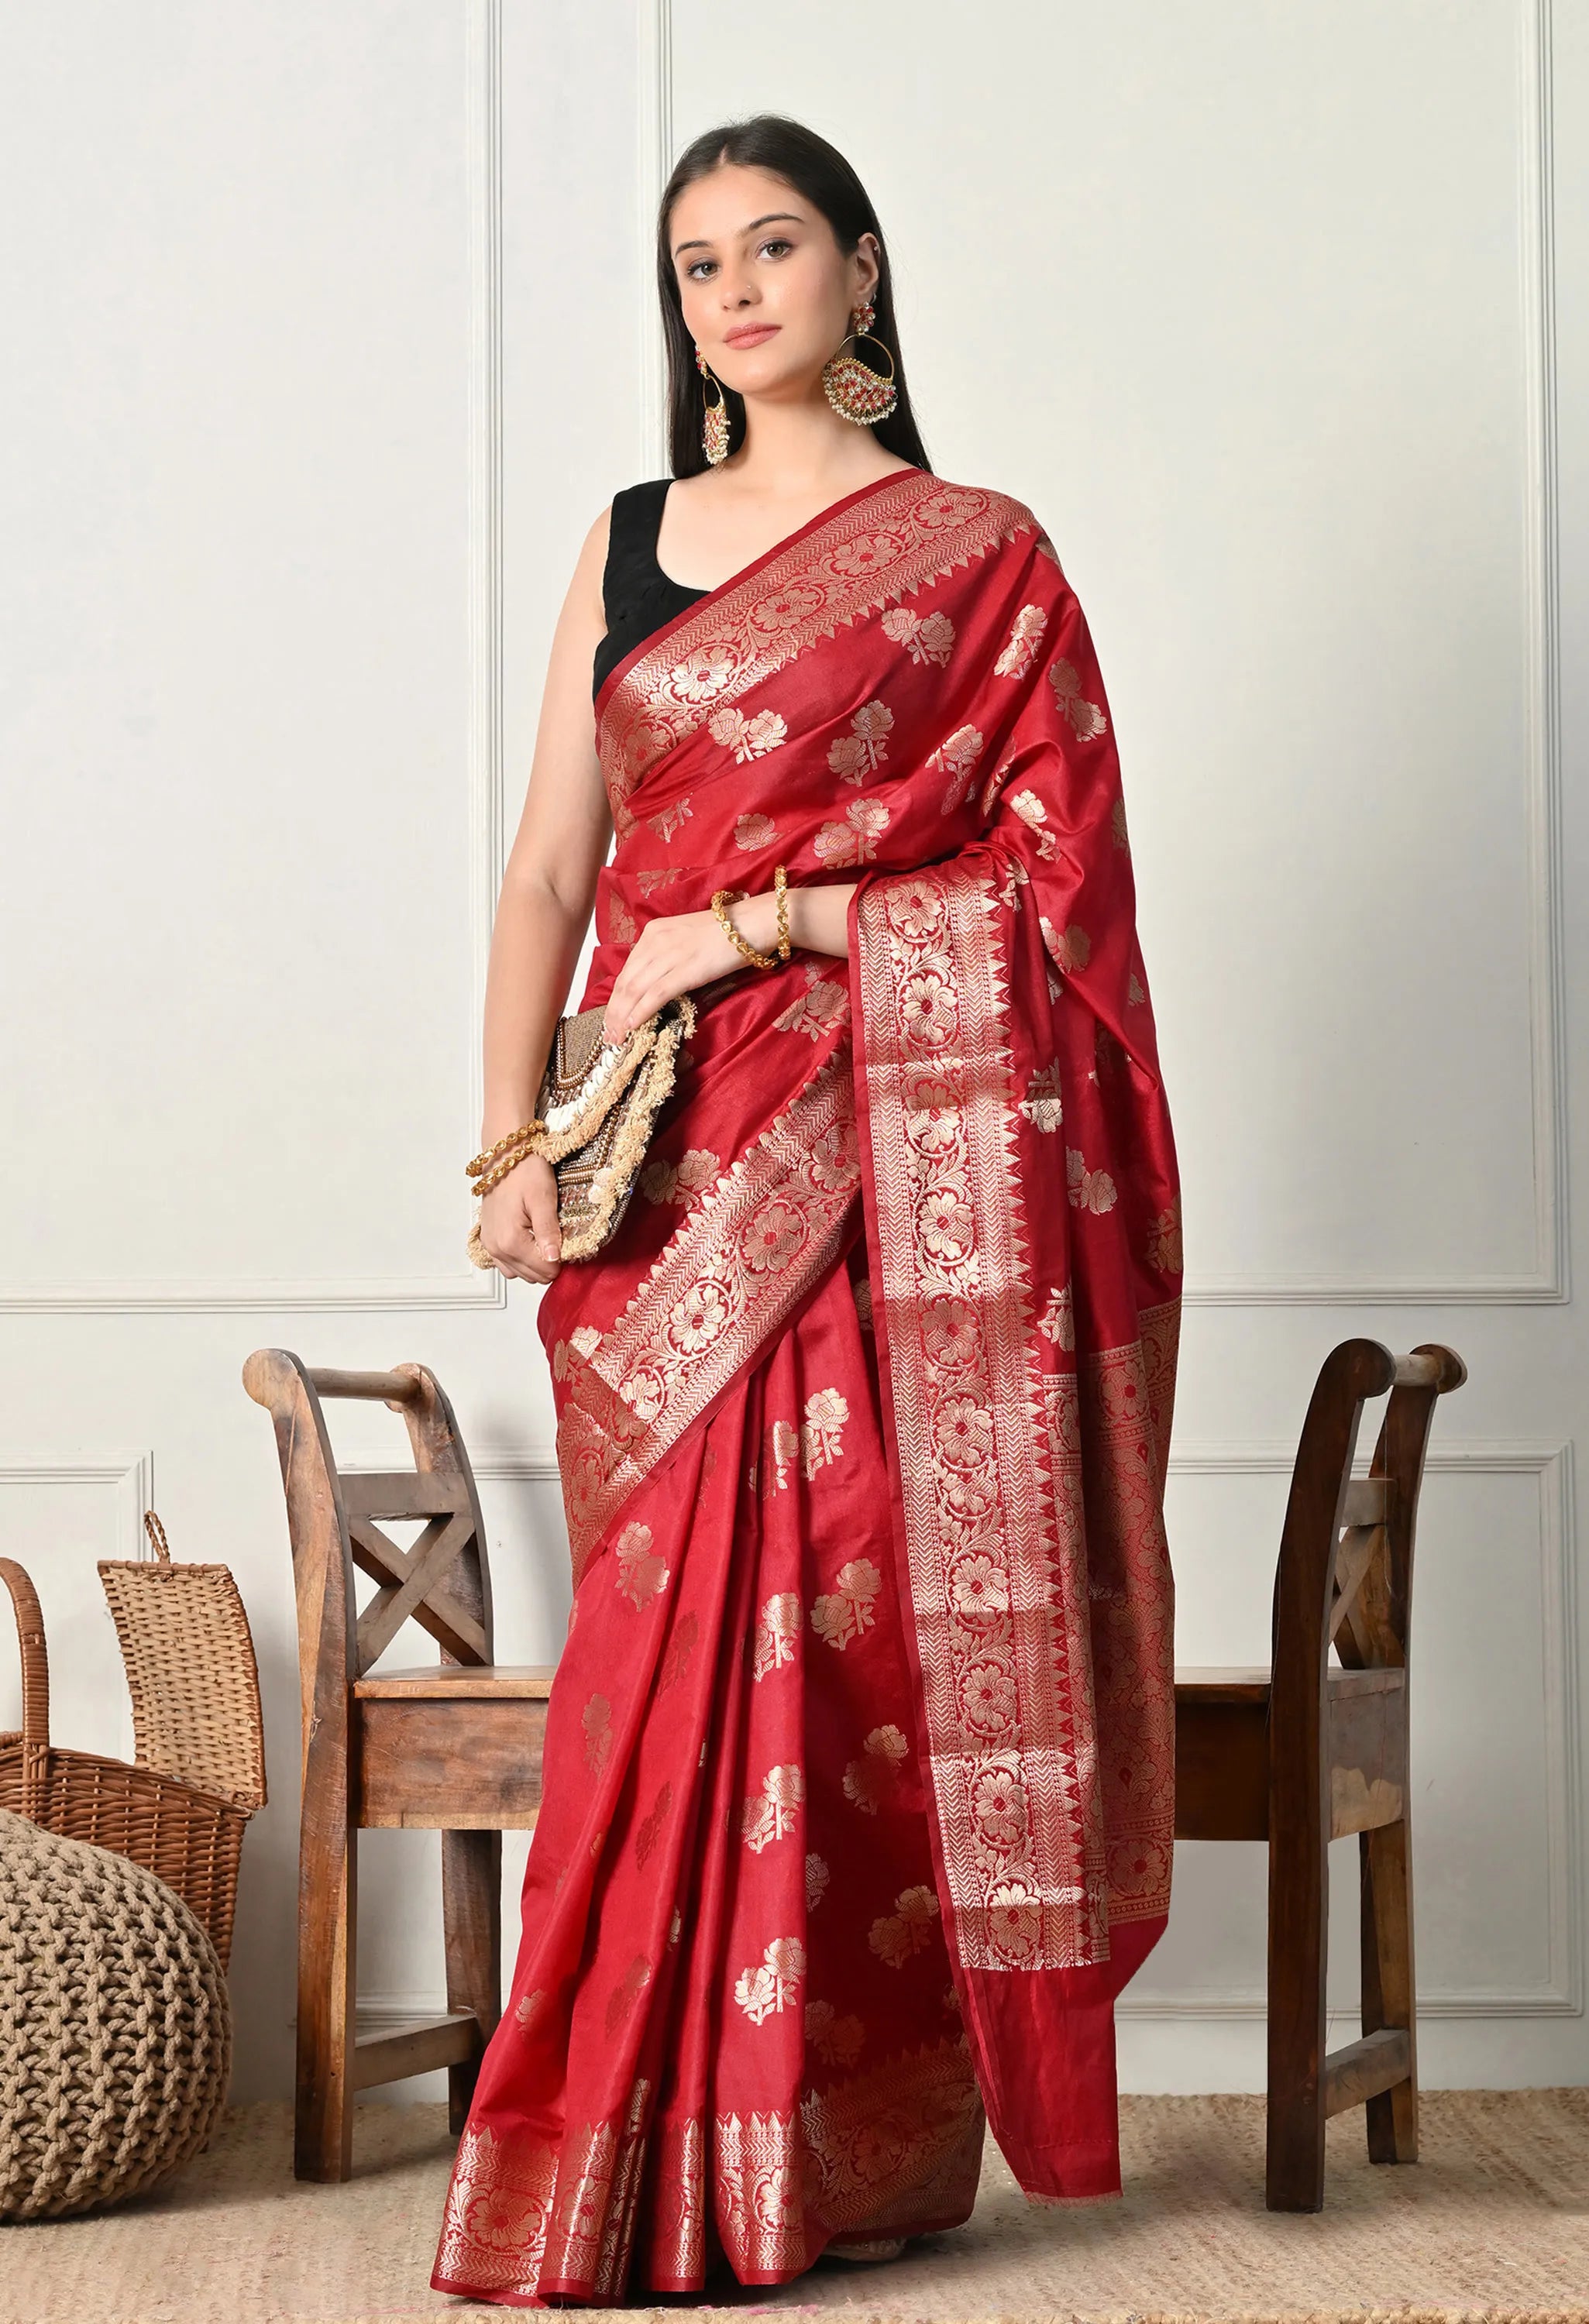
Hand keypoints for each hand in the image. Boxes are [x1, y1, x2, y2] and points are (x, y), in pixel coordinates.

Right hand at [477, 1151, 561, 1283]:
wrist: (504, 1155)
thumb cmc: (525, 1171)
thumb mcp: (543, 1198)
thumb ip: (548, 1231)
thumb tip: (554, 1259)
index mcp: (511, 1241)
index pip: (545, 1271)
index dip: (561, 1259)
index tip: (567, 1240)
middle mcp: (497, 1249)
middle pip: (533, 1276)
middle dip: (549, 1262)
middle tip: (558, 1237)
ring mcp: (490, 1246)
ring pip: (520, 1273)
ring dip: (535, 1263)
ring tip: (545, 1238)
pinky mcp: (488, 1240)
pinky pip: (506, 1263)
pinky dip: (520, 1259)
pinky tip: (530, 1241)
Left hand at [602, 902, 769, 1041]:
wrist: (750, 924)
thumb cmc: (724, 933)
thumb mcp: (684, 938)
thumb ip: (666, 956)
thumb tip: (655, 983)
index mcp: (653, 933)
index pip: (626, 970)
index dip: (615, 998)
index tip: (611, 1018)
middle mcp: (655, 942)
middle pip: (625, 983)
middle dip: (613, 1012)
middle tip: (608, 1035)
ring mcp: (669, 955)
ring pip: (635, 990)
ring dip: (622, 1017)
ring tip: (617, 1038)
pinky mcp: (686, 970)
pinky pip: (656, 994)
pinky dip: (641, 1012)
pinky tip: (633, 1026)